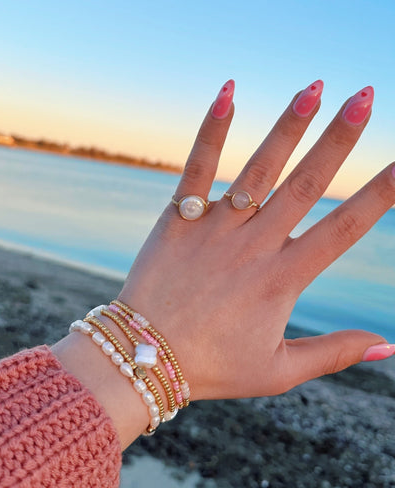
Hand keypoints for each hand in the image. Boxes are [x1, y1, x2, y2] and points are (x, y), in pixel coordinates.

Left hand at [119, 79, 394, 401]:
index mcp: (282, 279)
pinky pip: (198, 166)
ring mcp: (214, 229)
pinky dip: (213, 129)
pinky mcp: (178, 220)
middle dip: (339, 139)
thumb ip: (334, 353)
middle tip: (365, 97)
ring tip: (313, 88)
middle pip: (306, 184)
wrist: (145, 359)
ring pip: (259, 168)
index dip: (380, 195)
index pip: (344, 229)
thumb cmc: (213, 368)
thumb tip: (388, 346)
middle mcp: (253, 246)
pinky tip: (229, 92)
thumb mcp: (279, 371)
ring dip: (288, 126)